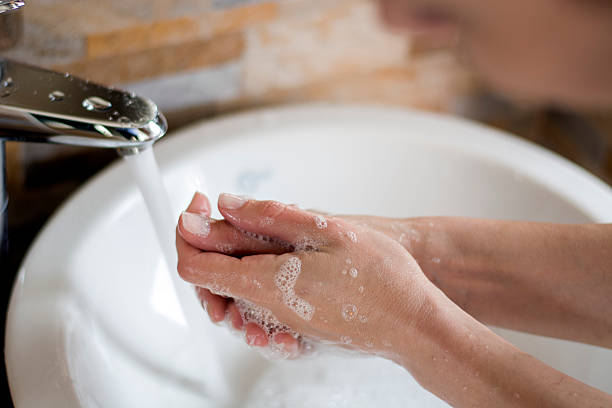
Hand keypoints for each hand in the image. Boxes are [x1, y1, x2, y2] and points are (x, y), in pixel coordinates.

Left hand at [176, 192, 439, 360]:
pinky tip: (278, 253)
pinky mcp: (294, 323)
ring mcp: (279, 320)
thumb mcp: (328, 231)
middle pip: (208, 279)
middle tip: (225, 209)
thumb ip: (271, 217)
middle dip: (206, 240)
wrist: (412, 323)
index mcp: (266, 283)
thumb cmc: (381, 278)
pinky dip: (253, 273)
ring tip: (253, 226)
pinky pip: (255, 300)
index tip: (198, 205)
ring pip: (231, 288)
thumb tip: (226, 205)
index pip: (195, 266)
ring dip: (231, 255)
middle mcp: (265, 308)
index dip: (188, 232)